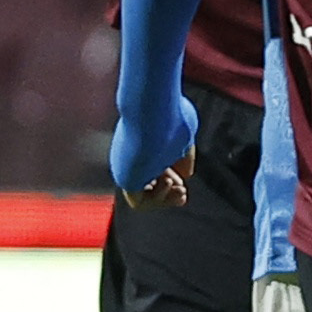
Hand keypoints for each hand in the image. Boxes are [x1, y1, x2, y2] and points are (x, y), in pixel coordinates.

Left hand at [109, 92, 200, 206]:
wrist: (153, 111)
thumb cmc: (169, 116)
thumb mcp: (182, 137)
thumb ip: (183, 156)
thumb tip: (187, 175)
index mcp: (140, 146)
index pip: (150, 171)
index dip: (169, 179)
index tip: (183, 183)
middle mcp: (130, 159)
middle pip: (145, 185)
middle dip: (168, 192)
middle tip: (183, 191)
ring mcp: (126, 169)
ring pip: (141, 195)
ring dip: (164, 197)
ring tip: (179, 188)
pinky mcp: (125, 177)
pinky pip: (138, 201)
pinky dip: (157, 198)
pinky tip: (168, 182)